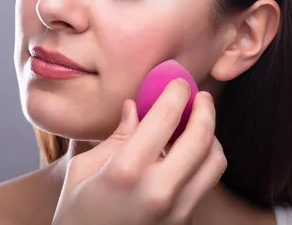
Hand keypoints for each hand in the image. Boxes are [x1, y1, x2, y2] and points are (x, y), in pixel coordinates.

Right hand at [52, 79, 226, 224]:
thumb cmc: (77, 213)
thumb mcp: (84, 169)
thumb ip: (116, 137)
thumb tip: (135, 106)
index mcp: (126, 171)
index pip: (165, 118)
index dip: (177, 92)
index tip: (179, 81)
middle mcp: (158, 191)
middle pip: (202, 138)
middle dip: (206, 109)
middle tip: (200, 97)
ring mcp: (176, 211)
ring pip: (214, 162)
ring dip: (210, 137)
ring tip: (195, 126)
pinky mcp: (184, 223)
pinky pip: (204, 184)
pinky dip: (201, 162)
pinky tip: (184, 154)